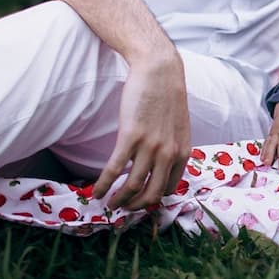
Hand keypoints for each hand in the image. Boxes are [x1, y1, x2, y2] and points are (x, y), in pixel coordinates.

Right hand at [93, 52, 190, 210]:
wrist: (159, 70)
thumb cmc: (167, 95)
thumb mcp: (179, 127)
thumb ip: (173, 147)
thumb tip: (160, 165)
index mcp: (183, 152)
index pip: (169, 189)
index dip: (152, 200)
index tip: (140, 202)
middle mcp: (169, 153)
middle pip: (151, 194)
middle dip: (134, 206)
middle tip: (122, 209)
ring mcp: (150, 146)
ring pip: (132, 187)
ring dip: (118, 200)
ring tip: (107, 203)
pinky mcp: (130, 136)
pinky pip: (114, 170)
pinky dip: (103, 184)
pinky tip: (95, 191)